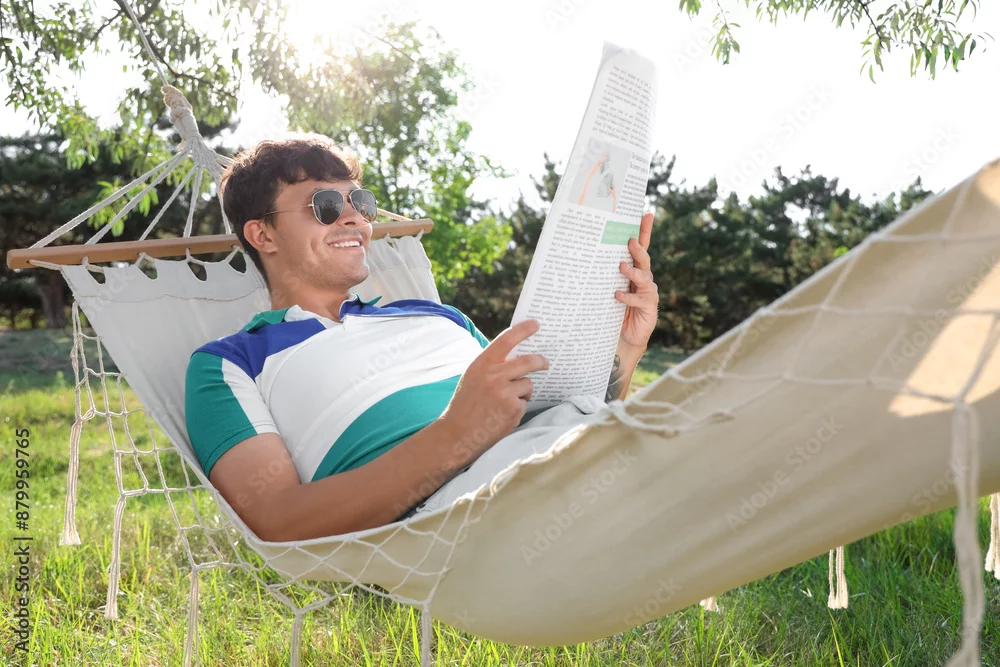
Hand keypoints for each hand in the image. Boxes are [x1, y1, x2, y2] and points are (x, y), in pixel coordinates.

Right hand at [437, 319, 548, 467]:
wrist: (457, 433)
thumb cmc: (465, 404)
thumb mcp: (473, 376)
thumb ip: (492, 365)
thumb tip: (517, 356)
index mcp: (482, 364)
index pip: (506, 340)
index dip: (523, 330)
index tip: (535, 324)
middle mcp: (494, 376)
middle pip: (528, 361)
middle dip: (540, 361)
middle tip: (545, 363)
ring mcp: (505, 392)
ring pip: (528, 384)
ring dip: (522, 391)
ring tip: (504, 402)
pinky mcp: (513, 409)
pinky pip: (525, 402)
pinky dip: (518, 407)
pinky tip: (502, 415)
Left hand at [616, 212, 657, 350]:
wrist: (624, 336)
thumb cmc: (614, 309)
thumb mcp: (607, 288)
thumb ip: (603, 274)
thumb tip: (583, 255)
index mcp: (635, 270)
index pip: (641, 247)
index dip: (645, 231)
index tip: (646, 214)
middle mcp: (644, 278)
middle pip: (644, 258)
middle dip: (638, 249)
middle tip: (630, 241)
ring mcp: (648, 292)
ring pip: (644, 277)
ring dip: (633, 271)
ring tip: (621, 266)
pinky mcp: (649, 306)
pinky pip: (640, 299)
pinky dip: (628, 297)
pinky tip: (617, 295)